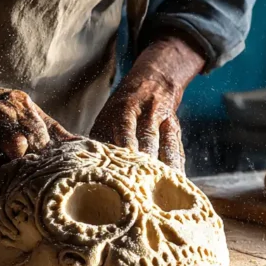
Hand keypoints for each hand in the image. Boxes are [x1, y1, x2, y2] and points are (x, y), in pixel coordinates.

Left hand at [90, 36, 205, 170]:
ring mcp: (164, 120)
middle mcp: (146, 113)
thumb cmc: (124, 107)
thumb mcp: (109, 114)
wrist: (156, 81)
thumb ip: (100, 137)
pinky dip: (177, 164)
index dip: (126, 145)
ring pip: (167, 144)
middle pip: (148, 138)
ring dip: (166, 165)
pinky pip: (177, 147)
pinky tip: (178, 179)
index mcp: (125, 109)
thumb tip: (88, 163)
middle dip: (146, 159)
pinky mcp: (175, 128)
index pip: (125, 128)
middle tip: (142, 181)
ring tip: (164, 183)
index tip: (124, 165)